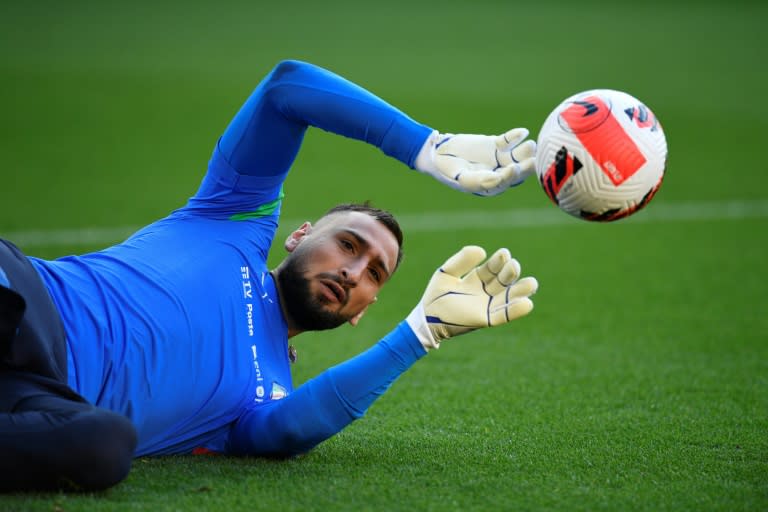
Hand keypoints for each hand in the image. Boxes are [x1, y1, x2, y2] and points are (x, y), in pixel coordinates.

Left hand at [406, 246, 537, 349]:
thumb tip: (482, 250)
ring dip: (521, 291)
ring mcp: (487, 305)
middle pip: (504, 280)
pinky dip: (515, 310)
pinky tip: (527, 303)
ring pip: (509, 297)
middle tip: (514, 266)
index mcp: (477, 278)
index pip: (493, 267)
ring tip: (532, 283)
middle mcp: (485, 291)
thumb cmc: (434, 295)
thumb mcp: (446, 273)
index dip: (499, 261)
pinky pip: (503, 315)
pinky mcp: (485, 319)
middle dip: (511, 273)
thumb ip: (461, 260)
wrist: (426, 318)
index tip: (504, 254)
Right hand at [414, 128, 535, 195]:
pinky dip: (515, 136)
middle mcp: (499, 172)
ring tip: (530, 145)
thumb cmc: (448, 170)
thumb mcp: (462, 178)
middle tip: (533, 160)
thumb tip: (498, 179)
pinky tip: (522, 132)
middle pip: (518, 170)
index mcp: (492, 186)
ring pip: (518, 155)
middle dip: (526, 166)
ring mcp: (499, 158)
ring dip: (525, 151)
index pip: (506, 182)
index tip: (513, 168)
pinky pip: (509, 140)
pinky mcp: (497, 144)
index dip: (511, 176)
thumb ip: (480, 180)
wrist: (438, 153)